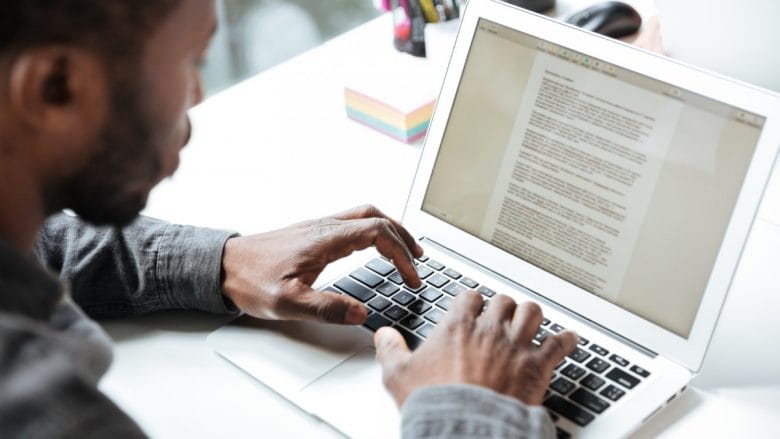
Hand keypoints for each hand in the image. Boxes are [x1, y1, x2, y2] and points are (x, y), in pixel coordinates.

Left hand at [220, 205, 422, 324]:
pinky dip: (372, 232)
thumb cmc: (249, 280)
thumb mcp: (287, 302)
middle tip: (419, 258)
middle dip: (403, 236)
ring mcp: (318, 227)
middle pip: (376, 216)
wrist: (221, 266)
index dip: (401, 254)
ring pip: (364, 216)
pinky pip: (351, 223)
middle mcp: (324, 226)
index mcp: (325, 238)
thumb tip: (361, 314)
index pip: (378, 232)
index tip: (411, 277)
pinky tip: (372, 249)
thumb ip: (326, 308)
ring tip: (404, 251)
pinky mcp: (311, 234)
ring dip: (389, 230)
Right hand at [375, 291, 577, 406]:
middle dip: (503, 308)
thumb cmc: (435, 403)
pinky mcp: (538, 366)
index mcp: (458, 326)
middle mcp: (489, 329)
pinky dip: (566, 340)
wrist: (466, 427)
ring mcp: (516, 345)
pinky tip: (569, 339)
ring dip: (531, 316)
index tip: (473, 307)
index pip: (469, 297)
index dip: (472, 301)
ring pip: (532, 312)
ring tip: (530, 321)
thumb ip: (390, 351)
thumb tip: (383, 336)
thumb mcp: (398, 376)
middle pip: (503, 301)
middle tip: (501, 317)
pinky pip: (560, 344)